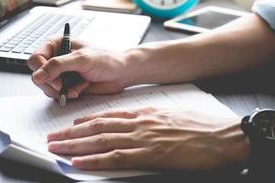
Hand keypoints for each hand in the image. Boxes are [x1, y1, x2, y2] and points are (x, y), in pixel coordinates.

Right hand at [27, 37, 129, 98]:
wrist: (121, 73)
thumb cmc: (106, 60)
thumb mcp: (81, 59)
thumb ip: (58, 66)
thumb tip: (38, 76)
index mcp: (57, 45)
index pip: (36, 59)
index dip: (42, 71)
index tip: (55, 80)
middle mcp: (57, 58)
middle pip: (38, 75)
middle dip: (51, 84)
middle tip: (64, 87)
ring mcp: (62, 73)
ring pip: (47, 87)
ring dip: (60, 91)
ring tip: (76, 88)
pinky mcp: (68, 84)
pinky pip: (58, 94)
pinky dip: (67, 94)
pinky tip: (80, 89)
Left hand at [47, 107, 249, 169]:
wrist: (221, 135)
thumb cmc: (199, 126)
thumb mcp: (171, 115)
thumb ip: (150, 119)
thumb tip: (134, 124)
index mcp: (144, 113)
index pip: (108, 115)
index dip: (86, 120)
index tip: (72, 124)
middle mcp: (138, 123)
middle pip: (97, 127)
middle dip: (71, 132)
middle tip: (52, 136)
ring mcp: (142, 138)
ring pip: (100, 140)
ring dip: (75, 145)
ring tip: (56, 147)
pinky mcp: (150, 154)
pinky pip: (115, 157)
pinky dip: (95, 160)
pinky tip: (79, 161)